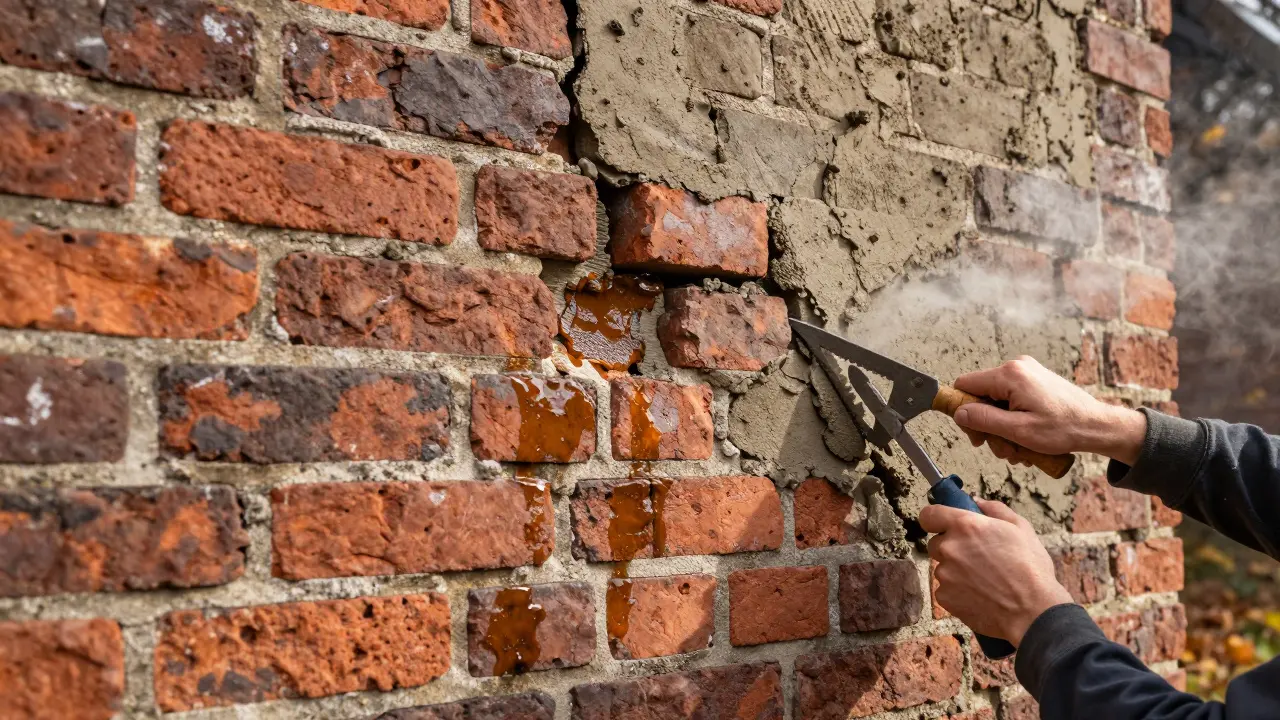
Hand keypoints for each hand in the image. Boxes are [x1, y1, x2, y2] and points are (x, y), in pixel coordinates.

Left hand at [921, 499, 1073, 645]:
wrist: (1033, 611)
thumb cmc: (1031, 569)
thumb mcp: (1021, 528)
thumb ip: (995, 509)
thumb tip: (976, 501)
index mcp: (965, 526)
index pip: (929, 515)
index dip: (935, 519)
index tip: (942, 525)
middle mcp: (950, 548)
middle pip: (936, 543)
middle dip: (952, 548)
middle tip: (977, 557)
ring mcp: (945, 574)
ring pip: (943, 568)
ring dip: (956, 571)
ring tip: (985, 580)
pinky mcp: (945, 597)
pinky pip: (945, 590)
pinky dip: (958, 592)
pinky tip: (980, 595)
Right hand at [952, 356, 1147, 465]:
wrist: (1098, 426)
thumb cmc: (1064, 429)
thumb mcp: (1018, 431)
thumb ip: (984, 420)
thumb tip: (959, 413)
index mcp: (1010, 375)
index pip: (965, 385)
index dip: (962, 409)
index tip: (972, 432)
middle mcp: (1017, 367)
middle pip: (981, 396)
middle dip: (987, 425)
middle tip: (1000, 448)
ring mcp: (1027, 373)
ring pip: (996, 402)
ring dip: (1002, 428)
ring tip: (1019, 448)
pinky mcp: (1035, 381)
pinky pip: (1011, 400)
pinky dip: (1014, 420)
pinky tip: (1026, 438)